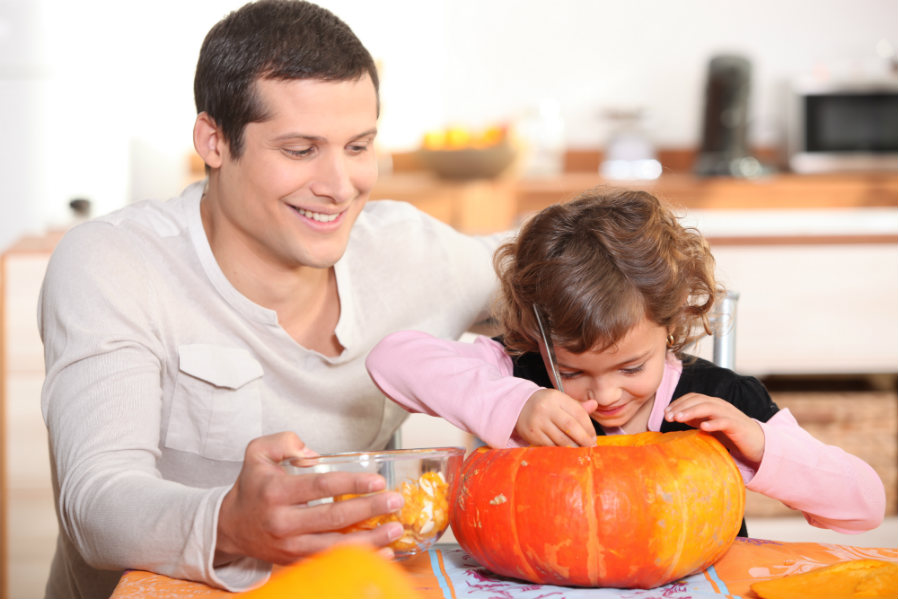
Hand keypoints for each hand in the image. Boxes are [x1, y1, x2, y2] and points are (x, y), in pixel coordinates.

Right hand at [215, 432, 403, 564]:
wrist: (231, 527)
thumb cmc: (252, 487)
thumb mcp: (258, 453)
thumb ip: (285, 441)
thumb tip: (313, 453)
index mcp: (276, 493)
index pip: (321, 487)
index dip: (352, 483)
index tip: (378, 480)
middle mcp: (283, 522)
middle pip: (334, 517)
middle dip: (369, 509)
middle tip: (395, 501)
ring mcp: (290, 546)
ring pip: (336, 546)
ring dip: (371, 539)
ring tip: (396, 528)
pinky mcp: (296, 561)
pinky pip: (332, 561)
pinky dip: (359, 559)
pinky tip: (383, 552)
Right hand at [515, 389, 597, 446]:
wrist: (518, 407)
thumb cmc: (545, 404)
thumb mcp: (560, 400)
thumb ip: (577, 406)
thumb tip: (594, 404)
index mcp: (556, 397)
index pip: (578, 413)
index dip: (589, 427)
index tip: (593, 437)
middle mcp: (546, 408)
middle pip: (570, 426)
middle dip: (584, 439)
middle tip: (591, 446)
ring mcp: (538, 422)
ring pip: (561, 439)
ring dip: (574, 447)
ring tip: (581, 450)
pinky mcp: (532, 435)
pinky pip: (551, 446)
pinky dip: (561, 451)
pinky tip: (567, 452)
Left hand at [664, 393, 764, 463]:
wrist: (758, 443)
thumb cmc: (732, 434)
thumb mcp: (710, 425)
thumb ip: (696, 419)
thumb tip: (677, 417)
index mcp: (713, 404)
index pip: (692, 397)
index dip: (678, 403)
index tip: (666, 413)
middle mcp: (720, 405)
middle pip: (698, 400)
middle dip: (681, 407)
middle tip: (668, 416)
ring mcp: (729, 414)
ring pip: (708, 407)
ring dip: (691, 412)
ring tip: (679, 419)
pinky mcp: (737, 425)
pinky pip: (724, 421)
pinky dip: (713, 423)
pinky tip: (702, 427)